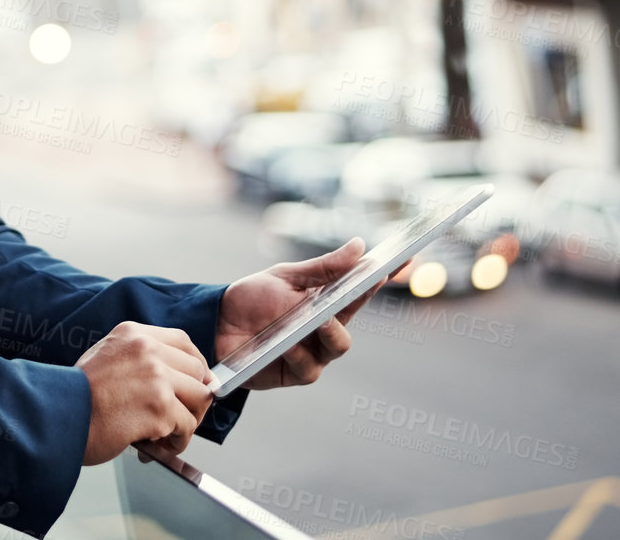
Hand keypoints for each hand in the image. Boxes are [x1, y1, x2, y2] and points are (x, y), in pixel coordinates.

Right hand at [75, 322, 213, 464]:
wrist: (55, 418)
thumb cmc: (74, 396)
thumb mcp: (105, 357)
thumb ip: (137, 359)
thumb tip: (173, 378)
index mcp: (133, 335)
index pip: (183, 342)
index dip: (194, 365)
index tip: (196, 382)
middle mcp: (147, 350)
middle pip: (197, 370)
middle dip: (193, 397)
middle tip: (182, 416)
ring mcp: (155, 377)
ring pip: (198, 398)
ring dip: (188, 420)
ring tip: (170, 434)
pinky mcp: (159, 408)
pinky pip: (186, 426)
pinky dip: (178, 440)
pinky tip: (161, 445)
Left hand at [215, 238, 383, 390]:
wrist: (215, 325)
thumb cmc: (252, 299)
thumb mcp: (286, 276)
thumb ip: (323, 268)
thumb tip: (360, 246)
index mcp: (326, 302)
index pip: (360, 289)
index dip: (384, 275)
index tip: (404, 259)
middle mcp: (324, 329)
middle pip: (352, 319)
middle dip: (359, 302)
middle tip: (364, 283)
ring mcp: (312, 353)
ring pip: (337, 346)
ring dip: (330, 331)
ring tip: (320, 318)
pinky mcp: (295, 374)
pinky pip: (309, 367)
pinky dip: (301, 354)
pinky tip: (289, 343)